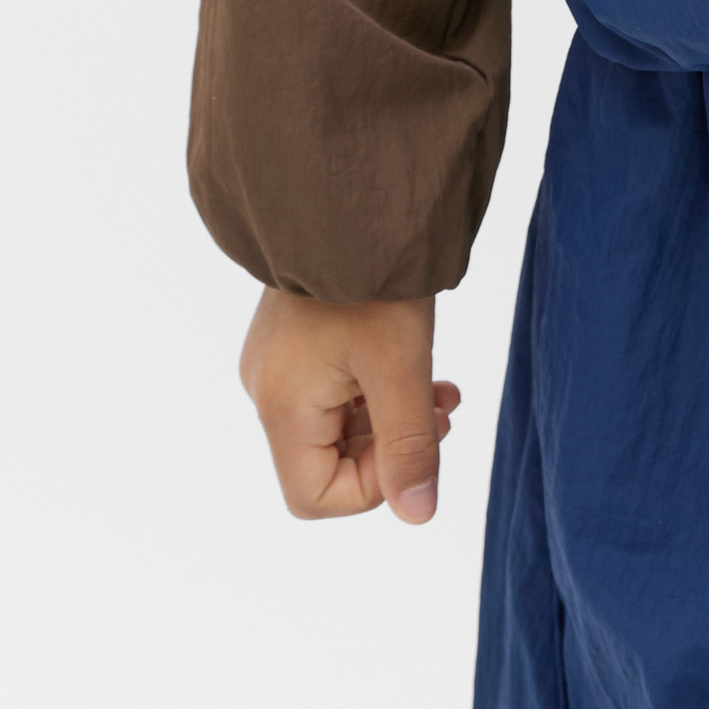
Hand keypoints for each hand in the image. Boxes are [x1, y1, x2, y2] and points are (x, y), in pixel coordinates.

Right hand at [239, 288, 459, 522]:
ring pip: (335, 424)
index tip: (417, 438)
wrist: (348, 191)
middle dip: (389, 448)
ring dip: (390, 418)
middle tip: (442, 413)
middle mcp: (267, 389)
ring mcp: (277, 361)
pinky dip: (375, 391)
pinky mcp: (294, 338)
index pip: (314, 496)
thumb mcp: (402, 363)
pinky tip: (421, 370)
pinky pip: (333, 389)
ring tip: (441, 394)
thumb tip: (418, 516)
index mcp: (281, 405)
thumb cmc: (372, 277)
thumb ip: (408, 444)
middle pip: (325, 460)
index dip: (372, 486)